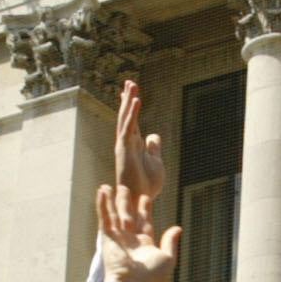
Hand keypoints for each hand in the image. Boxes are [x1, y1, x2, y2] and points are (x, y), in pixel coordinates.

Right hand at [95, 183, 181, 281]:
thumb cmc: (151, 277)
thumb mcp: (168, 258)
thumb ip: (170, 242)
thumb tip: (177, 228)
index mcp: (145, 244)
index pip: (145, 222)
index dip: (145, 209)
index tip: (146, 197)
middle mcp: (130, 240)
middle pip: (129, 216)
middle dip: (127, 202)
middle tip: (125, 187)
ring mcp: (118, 238)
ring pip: (115, 215)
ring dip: (113, 200)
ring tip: (111, 185)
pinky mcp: (107, 238)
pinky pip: (105, 218)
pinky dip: (103, 205)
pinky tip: (102, 191)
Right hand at [113, 78, 165, 203]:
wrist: (141, 200)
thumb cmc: (147, 185)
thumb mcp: (156, 161)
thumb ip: (154, 148)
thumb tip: (153, 135)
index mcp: (134, 144)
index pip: (132, 121)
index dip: (131, 106)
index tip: (132, 92)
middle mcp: (127, 142)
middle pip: (127, 116)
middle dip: (127, 98)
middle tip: (130, 82)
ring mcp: (124, 145)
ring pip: (125, 118)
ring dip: (128, 101)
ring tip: (131, 85)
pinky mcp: (125, 149)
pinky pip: (128, 127)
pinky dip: (132, 113)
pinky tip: (135, 100)